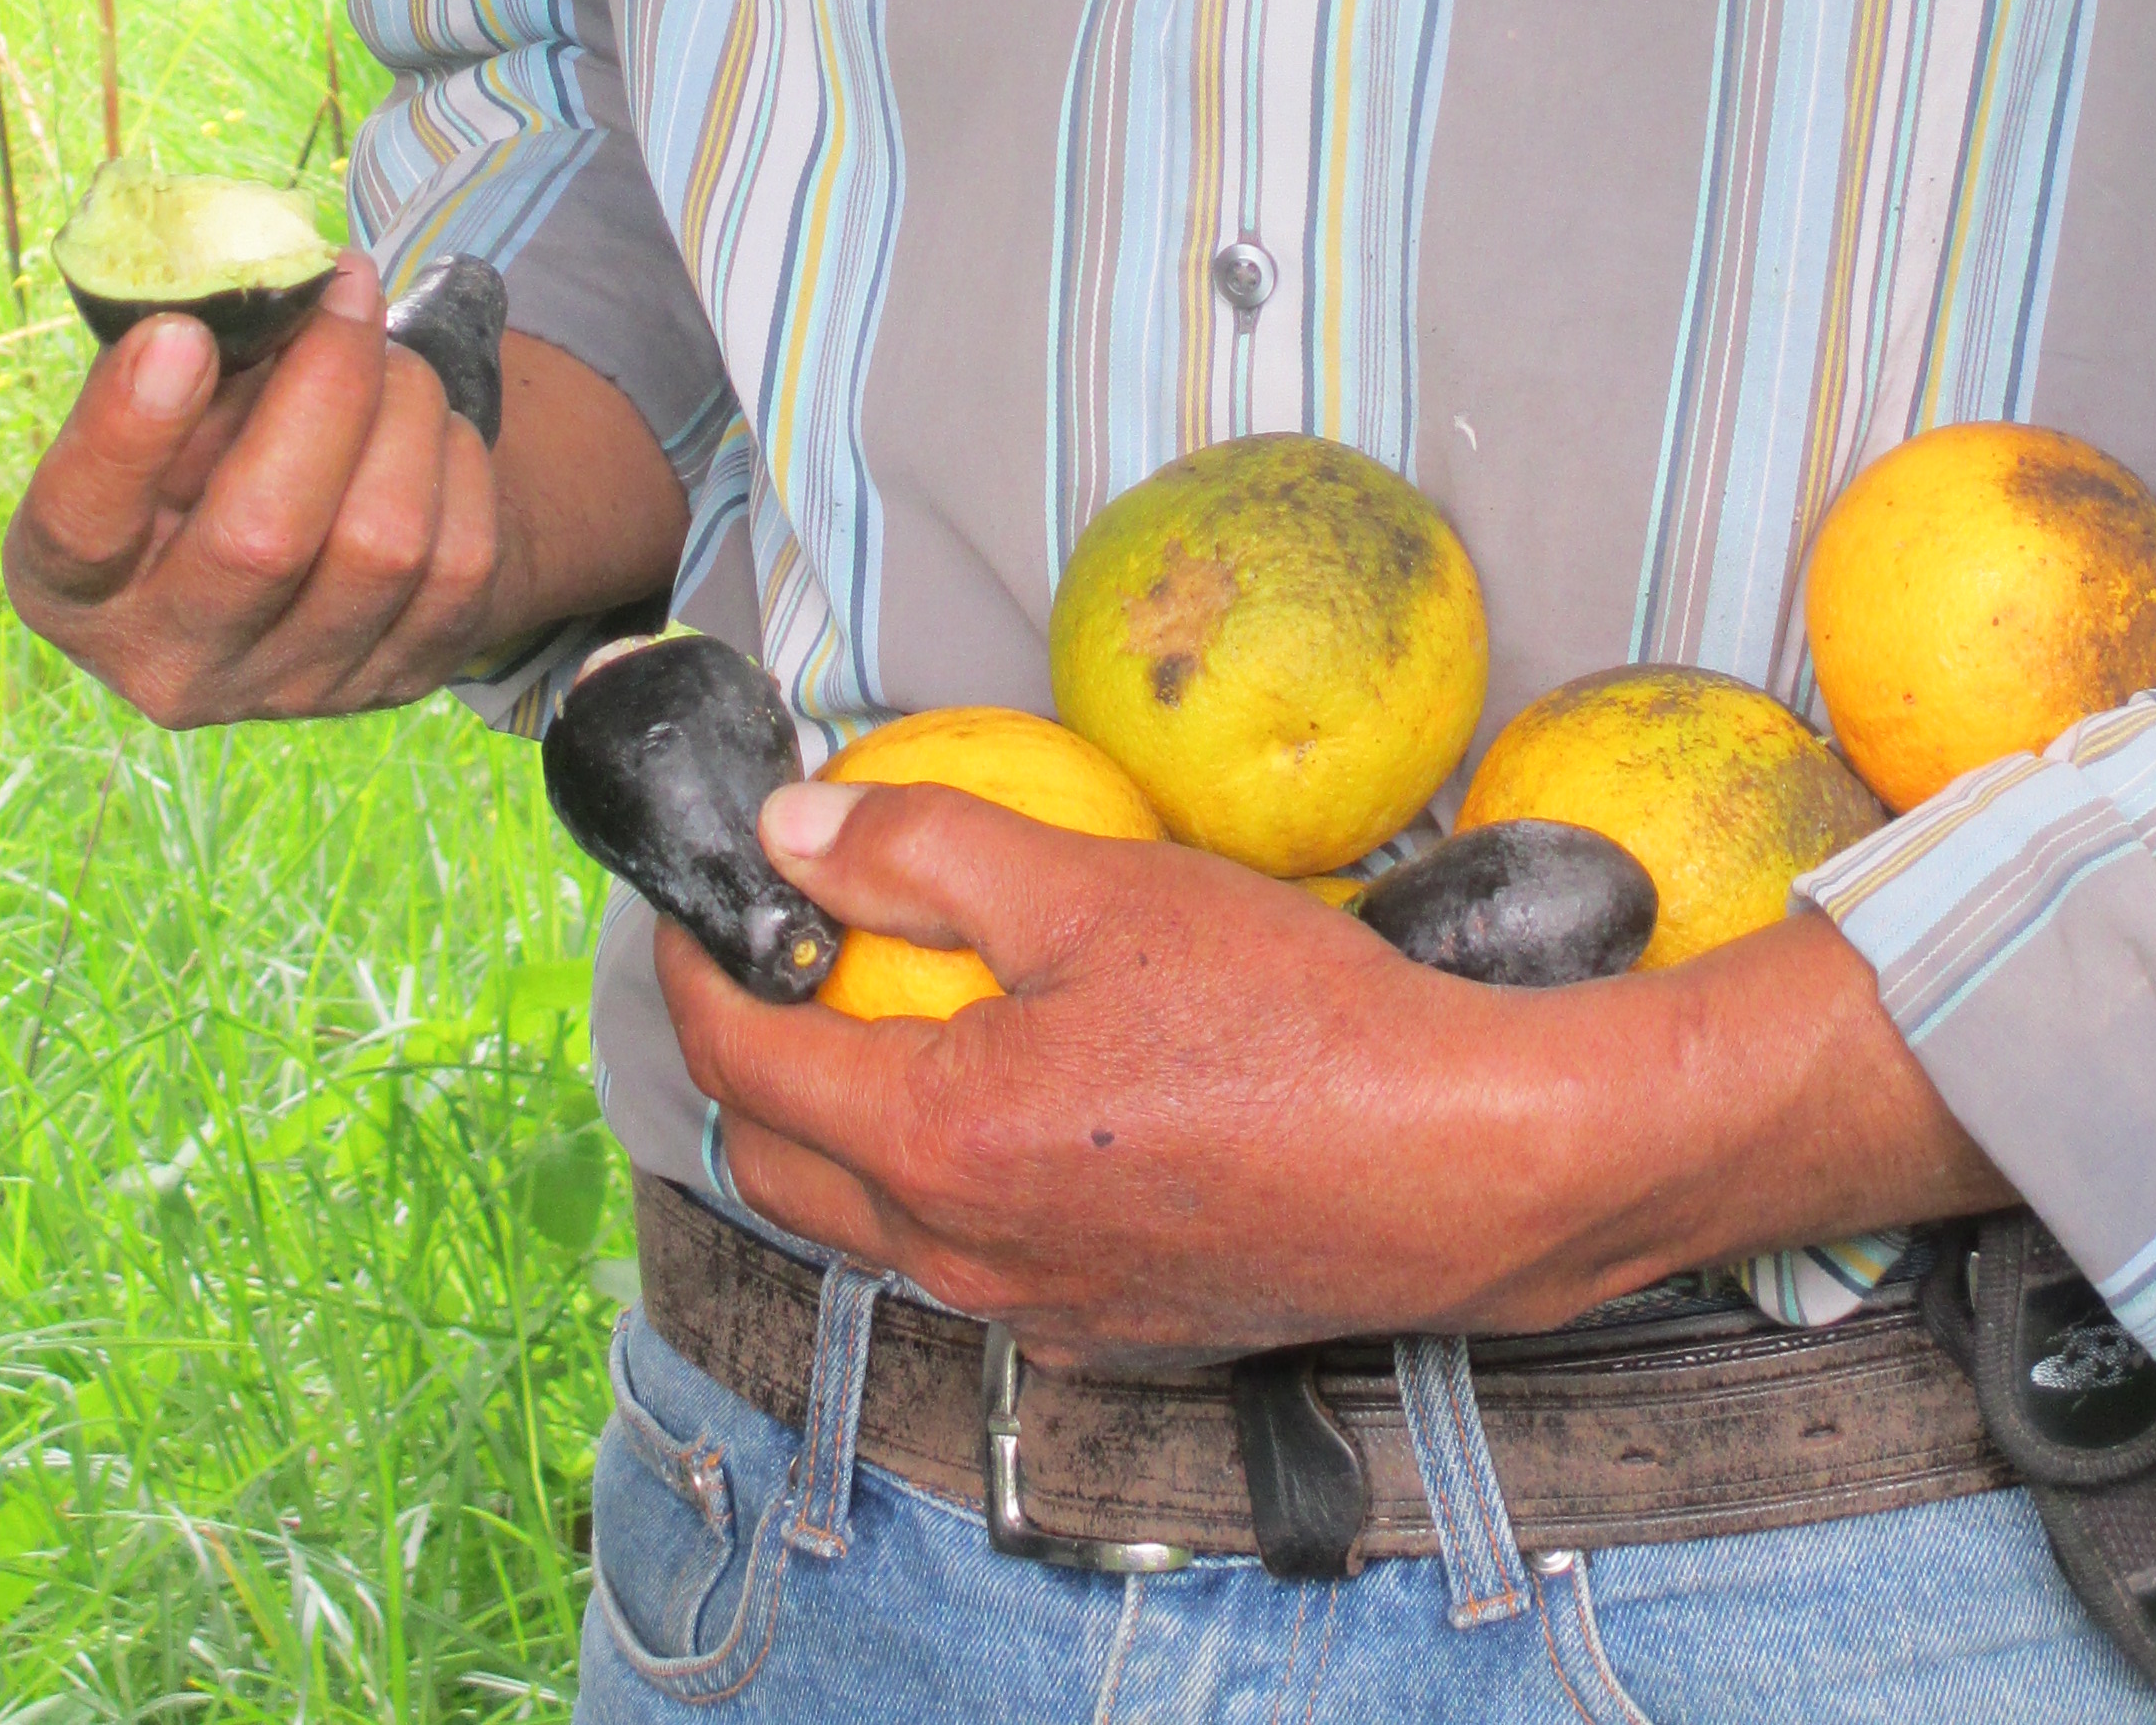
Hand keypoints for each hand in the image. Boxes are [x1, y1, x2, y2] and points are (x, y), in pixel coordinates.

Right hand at [2, 249, 503, 723]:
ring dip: (405, 408)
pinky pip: (460, 560)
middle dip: (325, 384)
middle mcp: (174, 662)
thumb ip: (183, 352)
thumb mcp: (161, 403)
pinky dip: (455, 462)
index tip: (180, 334)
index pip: (80, 528)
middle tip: (346, 286)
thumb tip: (259, 283)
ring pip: (382, 542)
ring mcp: (292, 688)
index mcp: (76, 587)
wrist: (314, 536)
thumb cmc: (211, 445)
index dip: (127, 433)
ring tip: (390, 357)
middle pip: (263, 539)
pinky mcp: (397, 680)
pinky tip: (425, 430)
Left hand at [658, 775, 2007, 1358]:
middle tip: (780, 949)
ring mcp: (1035, 1311)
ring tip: (891, 1007)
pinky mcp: (1108, 1328)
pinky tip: (1018, 1093)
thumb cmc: (1290, 1019)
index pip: (744, 1063)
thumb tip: (793, 828)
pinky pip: (973, 1260)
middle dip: (749, 1055)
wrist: (1456, 1166)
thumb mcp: (1096, 889)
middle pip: (782, 1163)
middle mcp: (963, 1258)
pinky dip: (942, 1177)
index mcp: (937, 1147)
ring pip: (874, 1223)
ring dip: (845, 1121)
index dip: (699, 967)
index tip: (703, 895)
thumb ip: (926, 850)